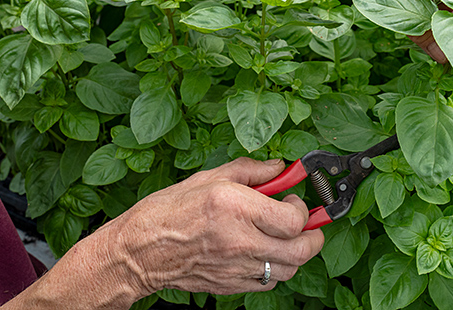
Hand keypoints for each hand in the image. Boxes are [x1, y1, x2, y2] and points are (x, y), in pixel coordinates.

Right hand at [3, 158, 323, 308]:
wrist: (139, 252)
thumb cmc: (166, 212)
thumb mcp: (207, 178)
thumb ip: (250, 171)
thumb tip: (280, 168)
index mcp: (233, 206)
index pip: (292, 218)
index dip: (302, 208)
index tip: (294, 197)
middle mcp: (239, 240)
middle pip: (301, 250)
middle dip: (313, 235)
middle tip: (306, 222)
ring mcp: (236, 267)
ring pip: (289, 270)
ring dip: (295, 253)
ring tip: (284, 237)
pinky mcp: (231, 286)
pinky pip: (269, 283)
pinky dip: (274, 268)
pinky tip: (263, 253)